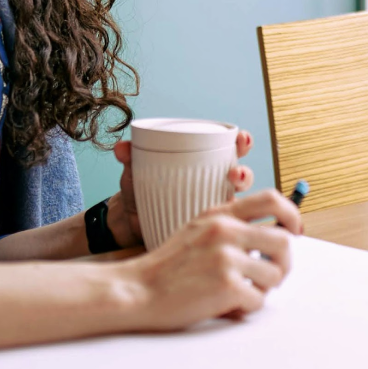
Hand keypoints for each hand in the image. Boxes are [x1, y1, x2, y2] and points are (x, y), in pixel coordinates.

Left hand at [108, 129, 256, 246]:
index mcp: (203, 162)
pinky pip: (225, 229)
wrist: (128, 223)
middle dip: (245, 172)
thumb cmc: (137, 190)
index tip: (241, 139)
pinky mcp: (208, 229)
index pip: (230, 149)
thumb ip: (129, 157)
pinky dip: (230, 227)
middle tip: (235, 173)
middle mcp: (214, 184)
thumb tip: (122, 147)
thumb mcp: (134, 171)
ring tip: (232, 196)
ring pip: (238, 203)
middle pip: (242, 176)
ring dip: (240, 201)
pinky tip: (228, 226)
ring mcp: (213, 208)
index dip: (242, 142)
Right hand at [120, 190, 303, 330]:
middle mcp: (225, 231)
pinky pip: (258, 300)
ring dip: (264, 289)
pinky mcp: (226, 285)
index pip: (270, 199)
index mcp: (219, 215)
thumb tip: (269, 235)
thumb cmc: (167, 267)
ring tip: (242, 294)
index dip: (291, 215)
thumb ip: (228, 227)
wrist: (137, 291)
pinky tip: (228, 306)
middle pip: (283, 241)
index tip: (295, 230)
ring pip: (274, 274)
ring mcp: (226, 258)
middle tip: (273, 275)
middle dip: (284, 263)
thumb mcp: (196, 231)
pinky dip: (247, 308)